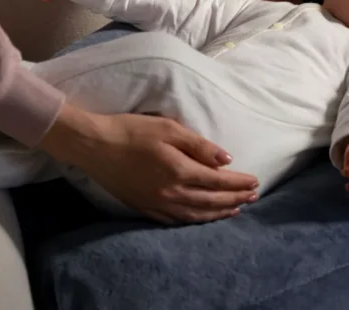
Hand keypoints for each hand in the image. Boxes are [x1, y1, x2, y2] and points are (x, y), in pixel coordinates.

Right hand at [40, 103, 259, 223]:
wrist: (93, 145)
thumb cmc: (131, 131)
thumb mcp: (169, 128)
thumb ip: (199, 145)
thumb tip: (226, 160)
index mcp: (179, 171)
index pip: (219, 181)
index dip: (239, 183)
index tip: (255, 182)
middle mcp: (171, 193)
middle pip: (211, 201)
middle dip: (235, 199)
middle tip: (253, 197)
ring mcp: (156, 204)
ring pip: (195, 215)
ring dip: (218, 213)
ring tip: (235, 209)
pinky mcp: (144, 207)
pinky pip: (175, 220)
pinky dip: (194, 221)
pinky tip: (201, 217)